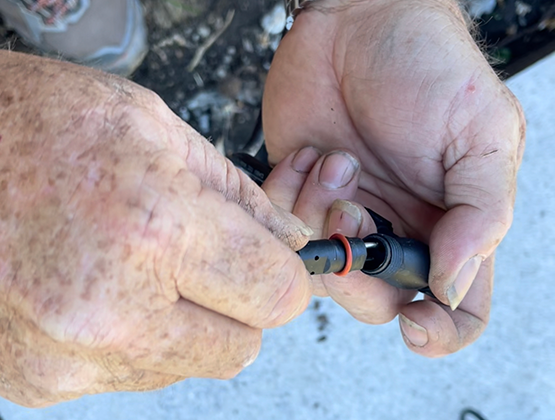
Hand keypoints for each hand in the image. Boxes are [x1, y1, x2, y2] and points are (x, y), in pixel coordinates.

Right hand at [0, 52, 312, 406]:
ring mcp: (68, 356)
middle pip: (241, 346)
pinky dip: (136, 336)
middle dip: (241, 306)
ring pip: (187, 365)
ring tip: (141, 265)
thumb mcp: (155, 127)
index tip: (277, 262)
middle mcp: (110, 309)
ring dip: (186, 323)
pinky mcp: (40, 381)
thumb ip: (238, 194)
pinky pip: (130, 373)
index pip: (276, 294)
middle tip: (209, 261)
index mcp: (151, 228)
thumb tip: (289, 241)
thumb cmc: (38, 125)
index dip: (287, 276)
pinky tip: (104, 285)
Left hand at [263, 0, 524, 355]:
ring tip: (335, 160)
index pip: (459, 308)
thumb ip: (480, 216)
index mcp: (451, 224)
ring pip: (323, 270)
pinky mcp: (299, 192)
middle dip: (359, 269)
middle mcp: (396, 228)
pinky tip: (309, 154)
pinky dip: (289, 194)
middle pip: (378, 300)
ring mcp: (345, 213)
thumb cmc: (428, 67)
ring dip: (322, 220)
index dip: (441, 331)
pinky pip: (282, 229)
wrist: (358, 20)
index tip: (416, 324)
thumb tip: (453, 286)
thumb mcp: (481, 135)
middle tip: (355, 209)